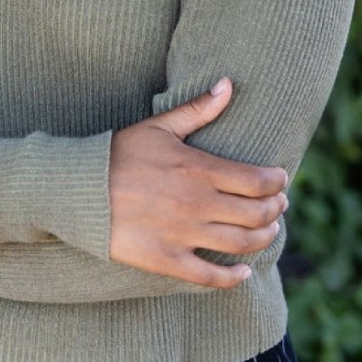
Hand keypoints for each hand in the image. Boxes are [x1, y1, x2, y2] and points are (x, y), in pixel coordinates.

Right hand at [109, 78, 287, 288]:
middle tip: (279, 206)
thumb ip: (198, 109)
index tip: (281, 180)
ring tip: (269, 232)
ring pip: (241, 244)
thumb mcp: (159, 126)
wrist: (81, 190)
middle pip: (256, 214)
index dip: (277, 182)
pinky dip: (234, 277)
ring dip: (264, 238)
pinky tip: (244, 272)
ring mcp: (184, 235)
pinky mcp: (168, 260)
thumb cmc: (121, 153)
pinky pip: (211, 277)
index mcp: (198, 170)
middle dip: (275, 209)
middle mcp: (197, 205)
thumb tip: (228, 84)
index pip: (257, 180)